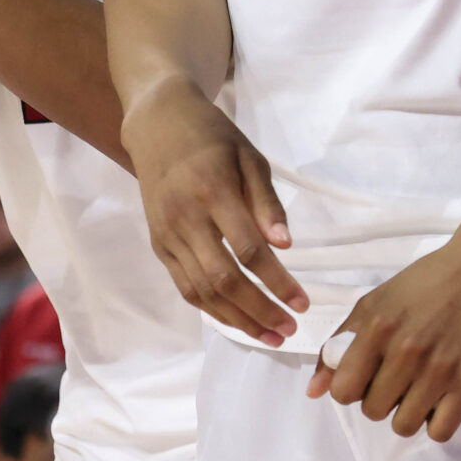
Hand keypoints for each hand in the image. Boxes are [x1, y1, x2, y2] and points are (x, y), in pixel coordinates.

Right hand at [122, 85, 306, 345]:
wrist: (157, 125)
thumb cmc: (213, 137)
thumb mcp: (250, 157)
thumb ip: (267, 202)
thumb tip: (287, 245)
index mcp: (213, 192)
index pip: (248, 250)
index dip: (277, 282)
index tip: (303, 303)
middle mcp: (185, 219)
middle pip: (224, 279)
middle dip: (260, 310)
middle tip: (291, 329)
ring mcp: (167, 235)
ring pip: (202, 291)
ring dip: (237, 319)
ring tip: (270, 336)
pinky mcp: (158, 245)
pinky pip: (185, 286)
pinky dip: (211, 309)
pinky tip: (238, 320)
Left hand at [309, 232, 460, 440]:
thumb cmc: (428, 280)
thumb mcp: (376, 301)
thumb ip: (341, 343)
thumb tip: (314, 392)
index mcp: (376, 327)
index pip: (343, 391)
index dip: (351, 388)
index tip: (368, 376)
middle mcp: (406, 350)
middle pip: (373, 410)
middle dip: (380, 399)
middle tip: (398, 379)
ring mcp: (440, 369)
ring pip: (404, 426)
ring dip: (407, 413)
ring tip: (419, 390)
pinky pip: (440, 431)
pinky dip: (436, 422)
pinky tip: (440, 400)